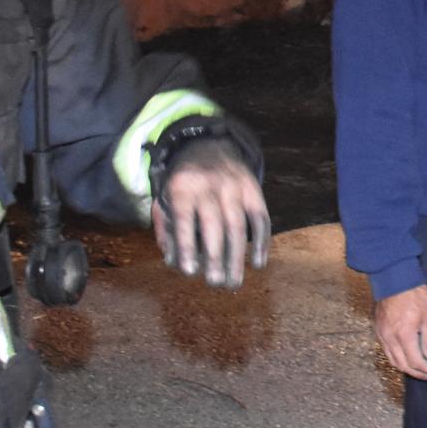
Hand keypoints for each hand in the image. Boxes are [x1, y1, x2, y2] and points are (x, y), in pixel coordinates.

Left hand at [155, 144, 269, 288]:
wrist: (208, 144)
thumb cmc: (183, 181)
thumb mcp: (164, 197)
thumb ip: (165, 228)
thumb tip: (172, 261)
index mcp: (182, 187)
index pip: (185, 220)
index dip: (186, 246)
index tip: (190, 272)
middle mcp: (209, 185)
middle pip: (214, 225)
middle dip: (215, 257)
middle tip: (215, 283)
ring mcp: (234, 186)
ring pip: (238, 225)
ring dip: (237, 257)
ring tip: (234, 283)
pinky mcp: (253, 188)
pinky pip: (261, 217)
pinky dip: (262, 241)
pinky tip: (258, 263)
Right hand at [373, 284, 426, 379]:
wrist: (395, 278)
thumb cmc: (416, 295)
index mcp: (404, 335)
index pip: (416, 362)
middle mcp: (390, 338)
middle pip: (403, 366)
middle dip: (419, 373)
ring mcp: (382, 335)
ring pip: (393, 361)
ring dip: (407, 368)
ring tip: (420, 369)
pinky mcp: (378, 330)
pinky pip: (387, 351)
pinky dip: (398, 359)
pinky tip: (407, 356)